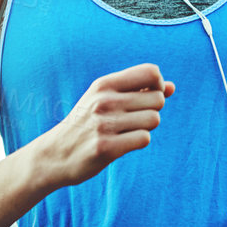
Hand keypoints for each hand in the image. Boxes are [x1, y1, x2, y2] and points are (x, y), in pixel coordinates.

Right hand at [44, 62, 174, 186]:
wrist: (55, 154)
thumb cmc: (86, 125)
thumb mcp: (105, 100)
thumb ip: (138, 91)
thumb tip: (172, 87)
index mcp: (104, 84)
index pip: (151, 72)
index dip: (158, 85)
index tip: (148, 97)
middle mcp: (104, 101)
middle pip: (158, 98)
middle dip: (153, 110)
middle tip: (134, 119)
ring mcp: (104, 124)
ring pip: (154, 119)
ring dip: (146, 127)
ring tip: (127, 131)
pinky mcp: (106, 147)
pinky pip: (144, 138)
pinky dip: (139, 141)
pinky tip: (123, 143)